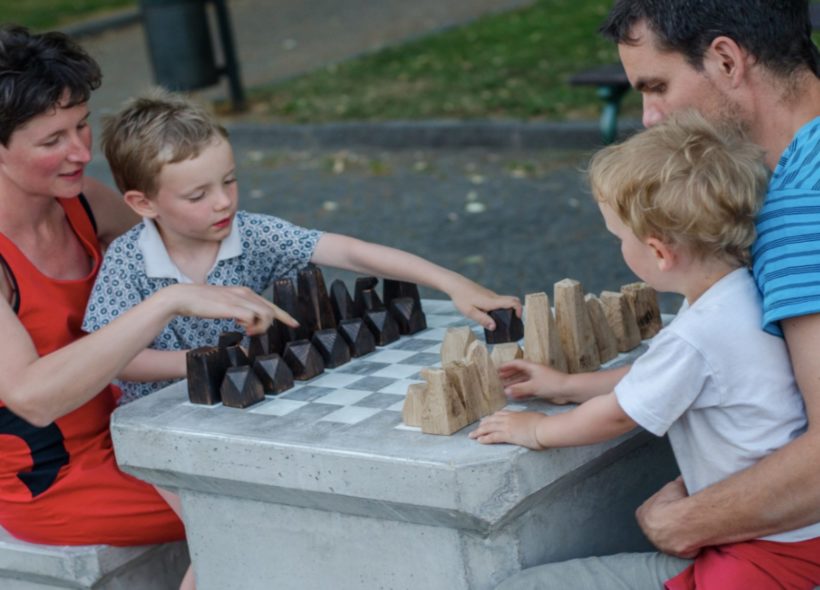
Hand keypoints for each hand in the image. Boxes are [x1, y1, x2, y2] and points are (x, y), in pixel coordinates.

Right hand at [157, 284, 297, 335]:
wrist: (184, 297)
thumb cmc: (203, 303)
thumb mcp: (226, 305)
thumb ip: (239, 311)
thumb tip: (248, 323)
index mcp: (245, 292)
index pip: (270, 304)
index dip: (284, 315)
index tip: (295, 324)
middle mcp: (245, 293)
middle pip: (271, 310)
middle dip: (270, 325)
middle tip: (256, 334)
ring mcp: (239, 299)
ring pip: (265, 314)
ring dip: (260, 327)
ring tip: (248, 332)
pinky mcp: (232, 306)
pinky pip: (252, 317)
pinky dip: (251, 325)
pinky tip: (241, 328)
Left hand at [447, 277, 520, 330]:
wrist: (455, 284)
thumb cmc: (461, 298)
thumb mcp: (470, 312)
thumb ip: (482, 320)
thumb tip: (494, 327)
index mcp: (492, 301)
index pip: (513, 302)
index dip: (519, 309)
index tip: (518, 318)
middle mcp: (494, 297)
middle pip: (512, 300)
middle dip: (516, 310)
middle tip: (512, 322)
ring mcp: (491, 295)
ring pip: (505, 301)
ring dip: (508, 310)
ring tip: (501, 323)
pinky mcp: (487, 295)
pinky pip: (498, 301)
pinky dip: (500, 308)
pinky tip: (491, 317)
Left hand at [469, 410, 545, 449]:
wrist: (545, 428)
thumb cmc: (545, 423)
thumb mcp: (536, 418)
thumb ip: (530, 419)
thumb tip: (533, 421)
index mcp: (516, 414)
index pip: (501, 414)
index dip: (493, 417)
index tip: (488, 419)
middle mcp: (509, 419)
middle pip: (492, 420)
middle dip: (483, 424)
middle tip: (477, 427)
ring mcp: (507, 426)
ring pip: (489, 428)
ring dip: (479, 431)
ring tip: (472, 435)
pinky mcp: (508, 435)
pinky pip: (493, 437)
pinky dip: (485, 439)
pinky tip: (479, 441)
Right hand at [498, 359, 570, 401]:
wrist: (569, 390)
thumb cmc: (552, 384)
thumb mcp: (534, 386)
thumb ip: (519, 389)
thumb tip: (506, 391)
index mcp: (532, 367)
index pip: (516, 363)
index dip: (507, 366)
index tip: (497, 369)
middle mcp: (535, 371)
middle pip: (519, 371)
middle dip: (509, 374)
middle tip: (499, 379)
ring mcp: (539, 379)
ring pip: (523, 380)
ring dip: (514, 383)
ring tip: (504, 387)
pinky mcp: (542, 386)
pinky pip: (528, 387)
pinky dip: (521, 390)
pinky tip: (516, 395)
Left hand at [636, 477, 698, 557]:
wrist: (686, 520)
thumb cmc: (676, 501)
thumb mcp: (674, 486)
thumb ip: (675, 486)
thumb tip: (683, 480)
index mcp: (642, 514)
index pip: (649, 511)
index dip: (661, 508)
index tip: (672, 505)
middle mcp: (648, 532)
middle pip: (658, 526)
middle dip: (668, 522)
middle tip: (682, 516)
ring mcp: (661, 544)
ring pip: (669, 538)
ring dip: (677, 533)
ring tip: (691, 525)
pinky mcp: (675, 553)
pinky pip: (682, 548)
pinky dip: (688, 543)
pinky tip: (696, 536)